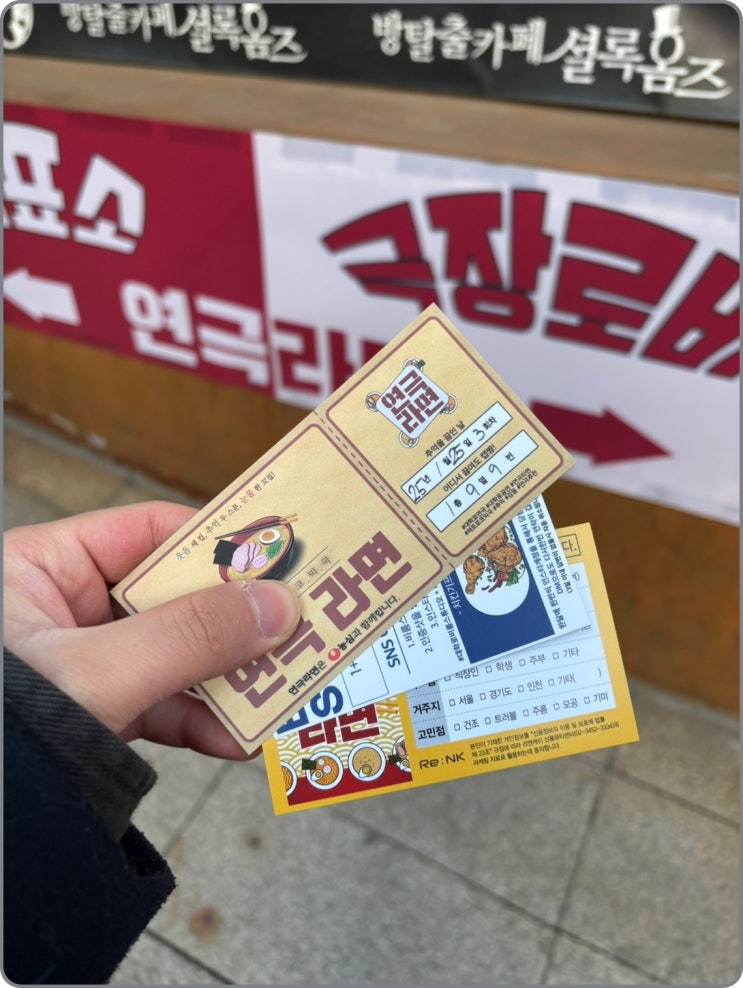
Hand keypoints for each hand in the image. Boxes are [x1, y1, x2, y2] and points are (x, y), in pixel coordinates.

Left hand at [3, 502, 300, 759]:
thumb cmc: (5, 732)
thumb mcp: (97, 673)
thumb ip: (187, 638)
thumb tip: (278, 607)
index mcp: (46, 568)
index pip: (148, 534)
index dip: (217, 542)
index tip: (280, 555)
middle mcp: (68, 609)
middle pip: (175, 596)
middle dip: (237, 620)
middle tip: (299, 624)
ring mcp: (90, 664)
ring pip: (179, 654)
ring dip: (232, 678)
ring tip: (284, 687)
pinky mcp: (103, 713)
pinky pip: (165, 706)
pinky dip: (203, 722)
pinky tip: (239, 737)